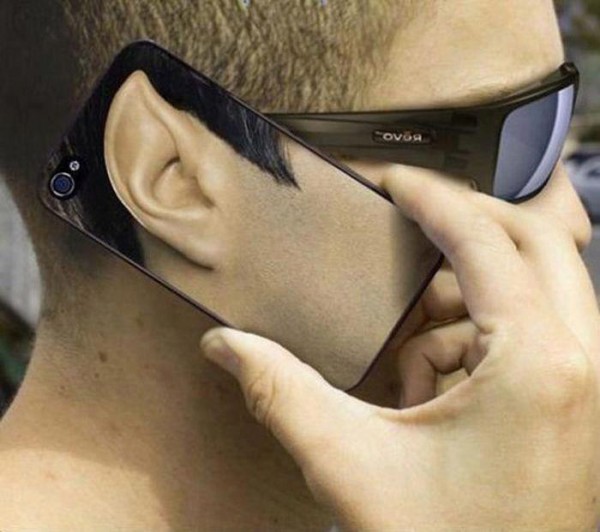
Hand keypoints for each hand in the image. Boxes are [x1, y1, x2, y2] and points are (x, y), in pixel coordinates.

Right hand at [200, 169, 599, 529]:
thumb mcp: (349, 463)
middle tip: (411, 223)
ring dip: (465, 301)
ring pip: (535, 289)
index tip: (395, 179)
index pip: (484, 240)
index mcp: (538, 364)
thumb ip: (280, 392)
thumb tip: (223, 345)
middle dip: (469, 223)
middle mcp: (582, 363)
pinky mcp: (577, 404)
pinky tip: (428, 391)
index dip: (433, 197)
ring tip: (408, 356)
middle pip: (536, 242)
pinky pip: (530, 335)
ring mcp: (588, 384)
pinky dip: (475, 342)